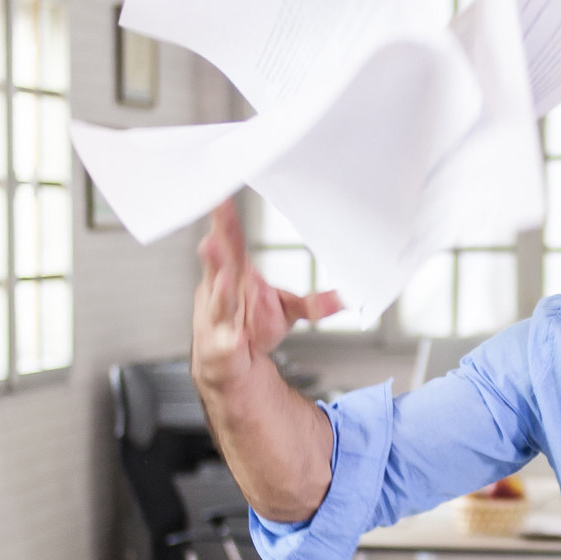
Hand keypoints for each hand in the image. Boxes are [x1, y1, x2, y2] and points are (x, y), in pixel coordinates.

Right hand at [191, 200, 341, 395]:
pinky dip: (231, 340)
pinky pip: (227, 342)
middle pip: (219, 268)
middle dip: (216, 253)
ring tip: (227, 278)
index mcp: (237, 273)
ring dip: (222, 291)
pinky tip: (236, 338)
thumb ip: (315, 303)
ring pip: (219, 303)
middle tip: (214, 236)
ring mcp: (218, 320)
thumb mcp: (288, 310)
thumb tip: (346, 297)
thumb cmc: (249, 326)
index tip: (220, 196)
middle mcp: (222, 292)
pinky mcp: (220, 347)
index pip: (230, 241)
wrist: (228, 363)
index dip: (224, 219)